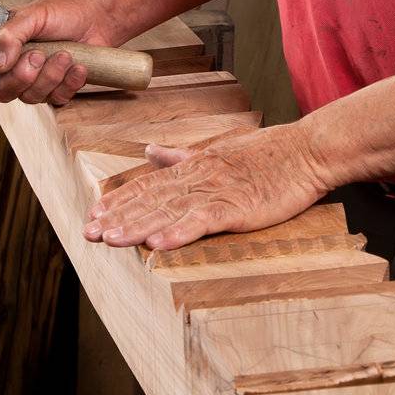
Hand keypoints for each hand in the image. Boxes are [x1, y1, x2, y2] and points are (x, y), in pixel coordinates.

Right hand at [0, 0, 117, 121]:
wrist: (96, 16)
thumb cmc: (61, 12)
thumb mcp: (33, 14)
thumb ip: (11, 34)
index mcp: (1, 49)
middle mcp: (14, 69)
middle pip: (5, 92)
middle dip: (23, 76)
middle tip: (39, 54)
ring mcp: (37, 81)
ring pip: (32, 97)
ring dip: (50, 76)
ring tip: (64, 54)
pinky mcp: (59, 89)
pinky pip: (58, 99)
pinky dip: (69, 83)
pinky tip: (78, 67)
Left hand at [82, 122, 329, 251]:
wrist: (306, 151)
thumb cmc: (269, 153)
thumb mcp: (219, 150)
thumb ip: (181, 155)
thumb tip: (150, 151)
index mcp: (194, 167)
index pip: (149, 184)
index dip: (120, 200)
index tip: (94, 213)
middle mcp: (199, 178)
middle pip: (151, 200)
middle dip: (118, 217)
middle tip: (89, 233)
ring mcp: (217, 193)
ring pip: (170, 211)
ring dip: (139, 227)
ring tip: (112, 240)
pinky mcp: (237, 209)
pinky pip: (203, 222)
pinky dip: (179, 232)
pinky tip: (158, 244)